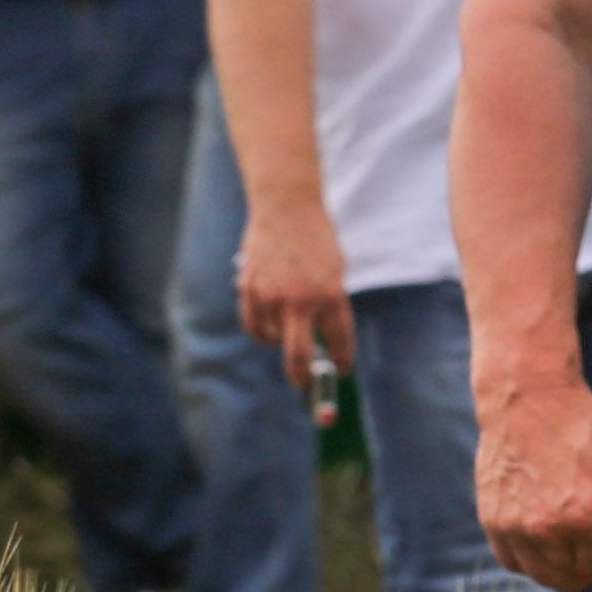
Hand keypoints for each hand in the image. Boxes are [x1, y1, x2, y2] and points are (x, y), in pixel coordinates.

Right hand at [232, 192, 355, 398]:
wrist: (286, 208)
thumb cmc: (316, 240)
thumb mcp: (337, 271)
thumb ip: (331, 303)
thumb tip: (323, 337)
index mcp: (331, 295)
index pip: (340, 341)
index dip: (342, 360)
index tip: (341, 370)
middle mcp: (300, 300)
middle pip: (299, 357)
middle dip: (304, 378)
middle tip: (306, 384)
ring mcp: (271, 297)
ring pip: (273, 340)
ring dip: (281, 340)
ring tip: (288, 324)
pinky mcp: (249, 290)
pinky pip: (253, 326)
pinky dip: (262, 330)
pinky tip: (270, 325)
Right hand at [476, 367, 591, 591]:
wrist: (529, 398)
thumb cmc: (584, 427)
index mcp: (583, 516)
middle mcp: (544, 528)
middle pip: (568, 577)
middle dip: (585, 566)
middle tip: (591, 544)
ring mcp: (512, 526)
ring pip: (538, 573)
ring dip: (556, 566)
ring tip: (566, 540)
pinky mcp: (490, 519)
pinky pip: (510, 560)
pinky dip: (528, 559)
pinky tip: (541, 539)